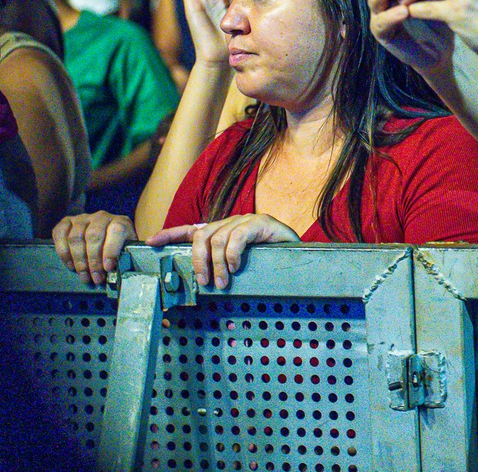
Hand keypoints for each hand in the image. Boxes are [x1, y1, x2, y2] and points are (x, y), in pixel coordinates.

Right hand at [52, 212, 136, 286]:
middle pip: (93, 236)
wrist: (105, 236)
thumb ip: (126, 255)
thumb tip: (123, 268)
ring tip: (83, 274)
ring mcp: (83, 218)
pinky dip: (63, 251)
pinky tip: (70, 264)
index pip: (116, 231)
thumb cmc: (117, 246)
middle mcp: (101, 217)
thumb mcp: (127, 249)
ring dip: (78, 260)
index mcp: (120, 222)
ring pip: (76, 237)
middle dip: (93, 261)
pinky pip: (60, 233)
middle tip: (95, 277)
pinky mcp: (68, 221)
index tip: (108, 268)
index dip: (111, 250)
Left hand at [146, 214, 298, 289]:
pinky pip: (237, 236)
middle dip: (197, 260)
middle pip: (201, 235)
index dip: (169, 233)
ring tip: (222, 282)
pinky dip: (232, 254)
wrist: (300, 255)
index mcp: (222, 231)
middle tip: (204, 282)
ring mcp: (246, 220)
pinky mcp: (261, 222)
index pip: (191, 229)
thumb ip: (220, 268)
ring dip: (216, 264)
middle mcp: (231, 222)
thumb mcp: (239, 267)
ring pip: (217, 238)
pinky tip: (236, 267)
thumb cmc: (269, 263)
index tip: (150, 242)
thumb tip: (200, 284)